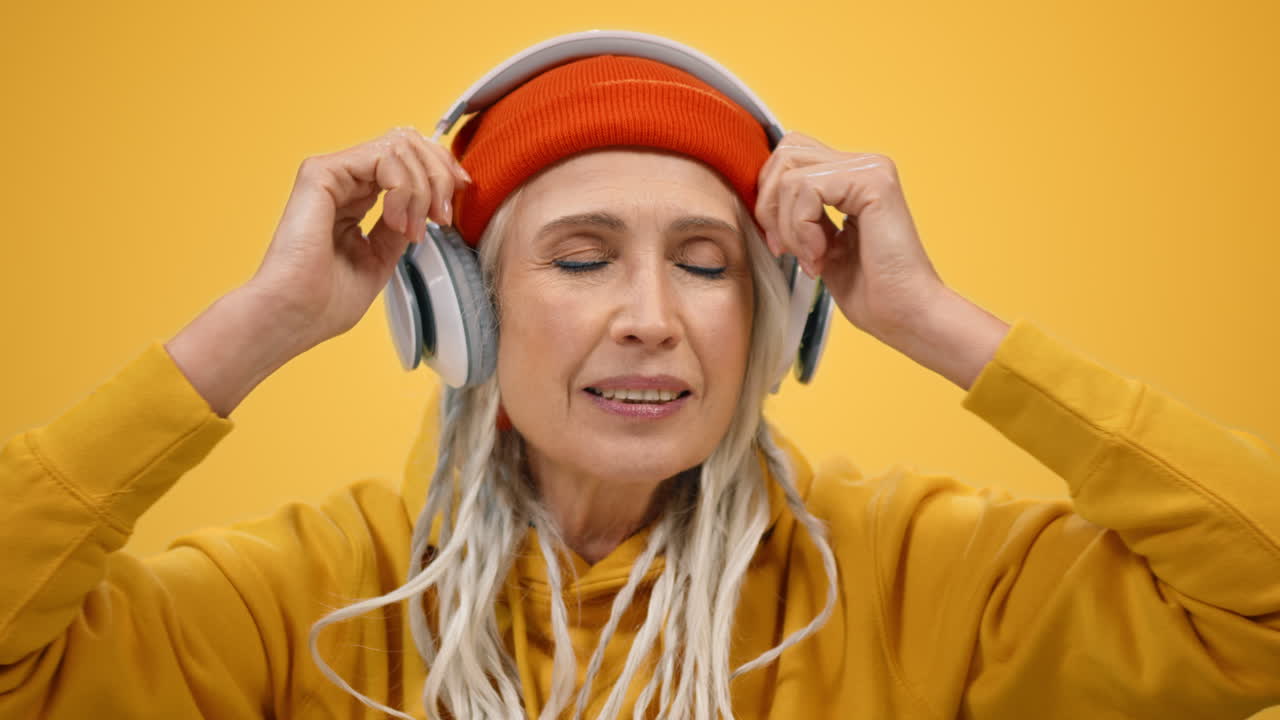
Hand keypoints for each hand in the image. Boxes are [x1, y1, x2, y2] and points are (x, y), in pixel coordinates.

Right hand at [244, 126, 470, 351]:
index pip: (407, 161)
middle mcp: (344, 180)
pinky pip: (384, 157)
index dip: (441, 172)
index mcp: (355, 198)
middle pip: (410, 143)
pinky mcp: (321, 172)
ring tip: (412, 229)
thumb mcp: (382, 260)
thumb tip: (426, 207)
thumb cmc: (325, 302)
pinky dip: (403, 189)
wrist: (296, 315)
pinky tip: (395, 221)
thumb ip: (400, 227)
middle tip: (440, 217)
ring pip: (401, 146)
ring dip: (422, 189)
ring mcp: (333, 173)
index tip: (455, 203)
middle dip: (439, 176)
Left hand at [755, 132, 1009, 388]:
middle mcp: (863, 164)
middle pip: (784, 154)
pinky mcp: (872, 181)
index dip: (770, 199)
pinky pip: (805, 188)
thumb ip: (796, 213)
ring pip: (790, 174)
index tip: (780, 246)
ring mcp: (870, 169)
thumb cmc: (869, 291)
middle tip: (786, 250)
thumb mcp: (817, 244)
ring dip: (788, 226)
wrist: (904, 315)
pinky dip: (801, 229)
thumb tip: (759, 195)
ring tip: (811, 258)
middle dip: (770, 207)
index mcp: (851, 175)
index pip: (788, 157)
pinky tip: (821, 256)